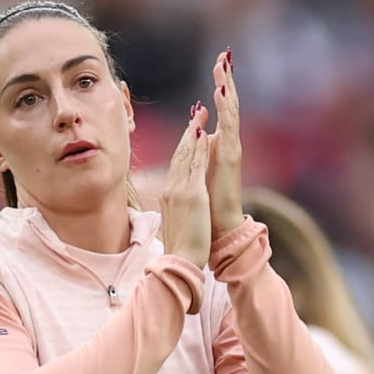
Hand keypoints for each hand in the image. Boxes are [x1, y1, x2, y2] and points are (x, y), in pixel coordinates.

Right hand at [159, 107, 211, 267]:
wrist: (179, 260)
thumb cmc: (181, 247)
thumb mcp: (177, 222)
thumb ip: (177, 208)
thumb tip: (178, 205)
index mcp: (169, 195)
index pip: (177, 164)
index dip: (184, 145)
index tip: (192, 130)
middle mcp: (172, 189)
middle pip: (179, 154)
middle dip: (189, 131)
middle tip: (197, 112)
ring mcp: (180, 191)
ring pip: (186, 155)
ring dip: (194, 132)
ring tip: (201, 114)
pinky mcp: (192, 195)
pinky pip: (195, 166)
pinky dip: (198, 149)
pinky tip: (204, 134)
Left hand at [205, 47, 242, 235]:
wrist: (219, 224)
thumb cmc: (208, 201)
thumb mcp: (199, 168)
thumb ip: (199, 147)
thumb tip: (197, 128)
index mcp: (219, 143)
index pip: (220, 108)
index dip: (220, 86)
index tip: (218, 63)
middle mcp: (228, 142)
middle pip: (228, 104)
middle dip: (226, 79)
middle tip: (225, 54)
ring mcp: (231, 148)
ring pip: (231, 111)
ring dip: (227, 87)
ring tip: (224, 65)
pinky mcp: (232, 157)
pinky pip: (229, 127)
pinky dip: (226, 109)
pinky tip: (222, 92)